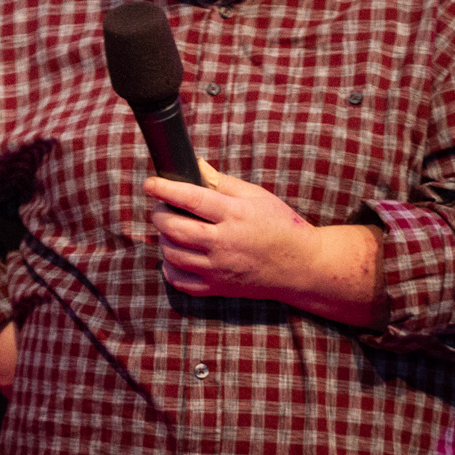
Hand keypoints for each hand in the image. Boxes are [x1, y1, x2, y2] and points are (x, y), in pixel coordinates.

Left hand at [145, 161, 386, 326]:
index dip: (165, 190)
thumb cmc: (281, 226)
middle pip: (175, 229)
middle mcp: (224, 244)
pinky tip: (177, 255)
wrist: (304, 268)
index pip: (191, 199)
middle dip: (160, 215)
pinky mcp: (219, 288)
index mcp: (235, 216)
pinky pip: (181, 282)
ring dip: (164, 239)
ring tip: (172, 230)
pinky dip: (170, 268)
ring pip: (173, 255)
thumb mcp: (258, 196)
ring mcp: (220, 269)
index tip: (150, 184)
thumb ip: (223, 182)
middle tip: (163, 208)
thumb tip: (196, 165)